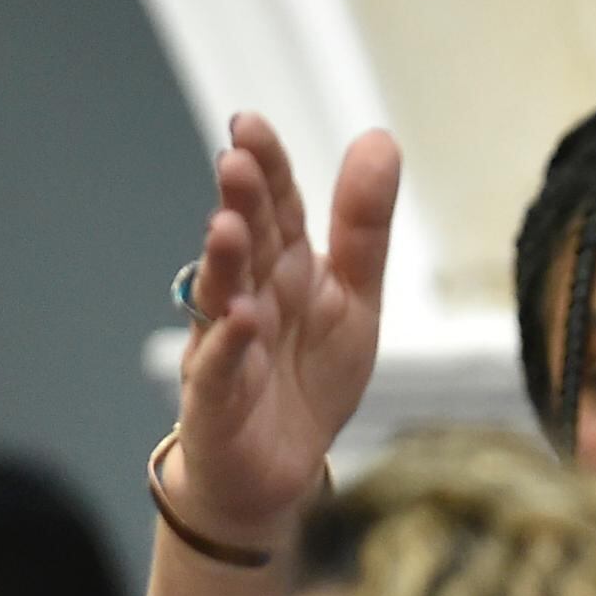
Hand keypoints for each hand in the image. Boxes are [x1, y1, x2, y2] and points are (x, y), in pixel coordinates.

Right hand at [172, 114, 397, 544]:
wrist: (280, 469)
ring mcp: (225, 346)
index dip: (266, 169)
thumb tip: (378, 137)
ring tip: (227, 226)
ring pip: (222, 298)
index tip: (250, 126)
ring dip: (225, 263)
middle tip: (237, 160)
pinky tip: (241, 318)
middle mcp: (247, 297)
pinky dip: (228, 344)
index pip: (274, 209)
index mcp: (283, 269)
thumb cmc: (308, 374)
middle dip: (240, 203)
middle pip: (246, 245)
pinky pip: (218, 368)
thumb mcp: (354, 296)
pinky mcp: (217, 400)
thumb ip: (362, 225)